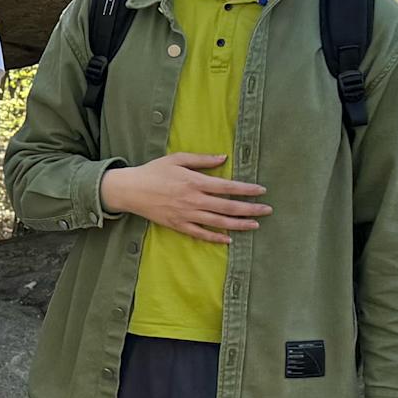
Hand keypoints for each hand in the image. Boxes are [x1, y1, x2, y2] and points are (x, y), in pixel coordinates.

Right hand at [99, 152, 269, 243]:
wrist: (130, 190)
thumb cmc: (153, 171)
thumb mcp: (176, 159)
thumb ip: (201, 160)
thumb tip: (224, 158)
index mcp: (194, 181)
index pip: (227, 187)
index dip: (246, 189)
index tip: (262, 190)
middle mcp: (193, 200)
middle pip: (227, 206)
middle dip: (250, 209)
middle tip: (267, 210)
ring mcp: (186, 215)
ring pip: (218, 222)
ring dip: (238, 224)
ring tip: (255, 225)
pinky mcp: (178, 225)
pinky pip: (201, 234)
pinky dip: (216, 237)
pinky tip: (229, 239)